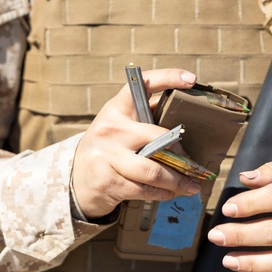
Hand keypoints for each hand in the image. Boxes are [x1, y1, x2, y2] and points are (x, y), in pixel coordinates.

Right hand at [71, 68, 202, 219]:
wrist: (75, 179)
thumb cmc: (108, 147)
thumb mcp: (120, 125)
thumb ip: (145, 116)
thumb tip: (184, 109)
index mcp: (117, 108)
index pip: (143, 85)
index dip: (168, 77)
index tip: (191, 78)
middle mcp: (111, 128)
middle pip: (158, 138)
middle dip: (182, 155)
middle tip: (196, 167)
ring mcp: (109, 155)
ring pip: (154, 171)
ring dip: (178, 181)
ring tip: (192, 185)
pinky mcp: (109, 181)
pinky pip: (145, 189)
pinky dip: (164, 193)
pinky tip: (172, 192)